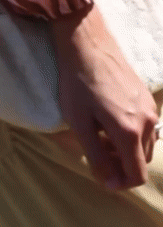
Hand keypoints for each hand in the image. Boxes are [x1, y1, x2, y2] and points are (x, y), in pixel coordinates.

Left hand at [50, 3, 158, 189]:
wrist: (86, 42)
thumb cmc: (76, 82)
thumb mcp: (79, 122)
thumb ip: (96, 156)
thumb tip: (110, 184)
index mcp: (129, 132)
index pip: (137, 175)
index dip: (120, 182)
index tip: (101, 175)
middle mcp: (147, 122)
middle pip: (142, 161)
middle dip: (121, 164)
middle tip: (96, 150)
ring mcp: (150, 108)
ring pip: (144, 144)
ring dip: (125, 148)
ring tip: (99, 133)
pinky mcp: (147, 96)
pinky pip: (145, 126)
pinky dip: (130, 132)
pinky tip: (108, 117)